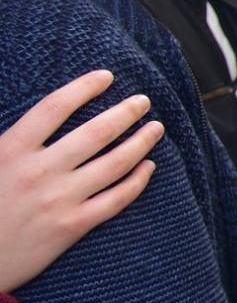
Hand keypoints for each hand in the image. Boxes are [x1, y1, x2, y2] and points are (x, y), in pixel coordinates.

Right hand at [0, 71, 163, 292]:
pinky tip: (149, 167)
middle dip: (126, 112)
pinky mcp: (72, 226)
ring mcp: (58, 200)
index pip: (55, 107)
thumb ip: (9, 139)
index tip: (106, 76)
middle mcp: (38, 171)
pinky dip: (138, 181)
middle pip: (95, 132)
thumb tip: (35, 119)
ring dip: (141, 142)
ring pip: (114, 163)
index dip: (84, 87)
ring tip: (156, 128)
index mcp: (10, 150)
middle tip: (144, 101)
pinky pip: (116, 199)